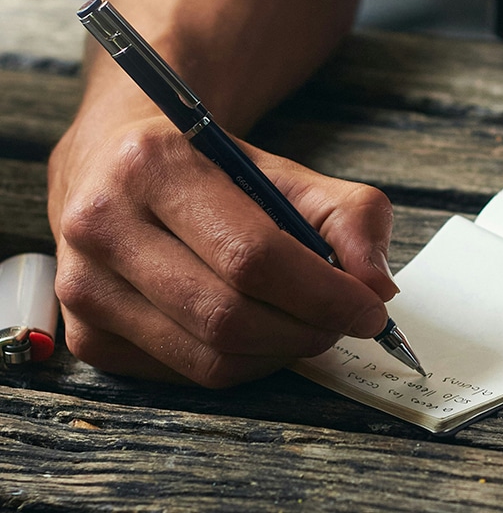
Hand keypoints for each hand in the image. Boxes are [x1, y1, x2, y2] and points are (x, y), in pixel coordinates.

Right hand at [48, 109, 397, 386]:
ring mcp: (84, 286)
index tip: (370, 308)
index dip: (324, 294)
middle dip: (307, 329)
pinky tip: (259, 331)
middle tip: (345, 321)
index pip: (253, 256)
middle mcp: (101, 225)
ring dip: (280, 352)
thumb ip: (350, 218)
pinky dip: (242, 363)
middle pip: (229, 316)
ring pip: (209, 357)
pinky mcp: (87, 335)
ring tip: (306, 323)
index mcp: (152, 166)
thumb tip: (378, 287)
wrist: (120, 170)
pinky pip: (188, 374)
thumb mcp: (287, 174)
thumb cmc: (212, 173)